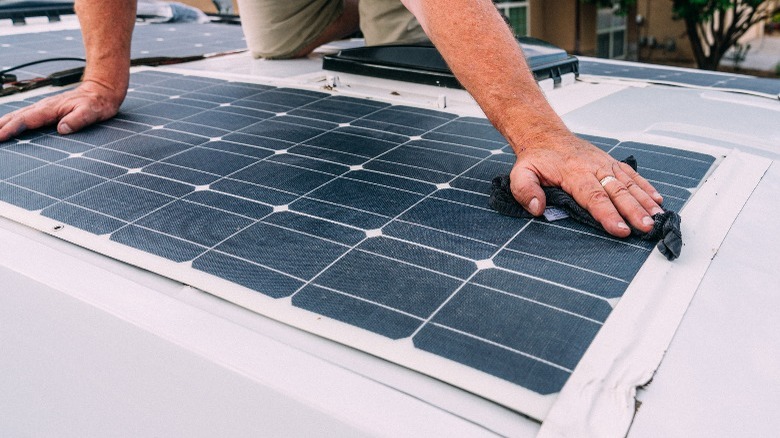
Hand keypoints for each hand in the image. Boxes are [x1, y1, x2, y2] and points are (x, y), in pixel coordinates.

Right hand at [0, 79, 125, 141]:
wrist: (102, 90)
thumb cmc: (98, 103)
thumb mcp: (92, 112)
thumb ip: (77, 120)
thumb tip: (62, 129)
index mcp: (51, 109)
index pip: (27, 120)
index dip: (12, 128)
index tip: (0, 136)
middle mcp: (44, 107)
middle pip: (17, 116)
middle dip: (1, 126)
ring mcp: (44, 107)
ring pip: (19, 114)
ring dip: (4, 122)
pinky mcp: (47, 110)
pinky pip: (26, 115)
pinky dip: (14, 121)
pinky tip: (8, 126)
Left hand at [509, 133, 663, 236]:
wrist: (545, 135)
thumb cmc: (535, 158)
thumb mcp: (520, 174)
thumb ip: (526, 191)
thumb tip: (537, 208)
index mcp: (573, 172)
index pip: (593, 197)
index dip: (608, 214)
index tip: (620, 229)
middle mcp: (593, 167)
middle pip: (617, 192)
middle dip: (633, 211)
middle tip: (646, 228)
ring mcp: (604, 164)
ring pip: (628, 183)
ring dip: (645, 202)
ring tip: (657, 218)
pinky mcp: (610, 163)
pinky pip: (631, 175)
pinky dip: (645, 187)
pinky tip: (657, 200)